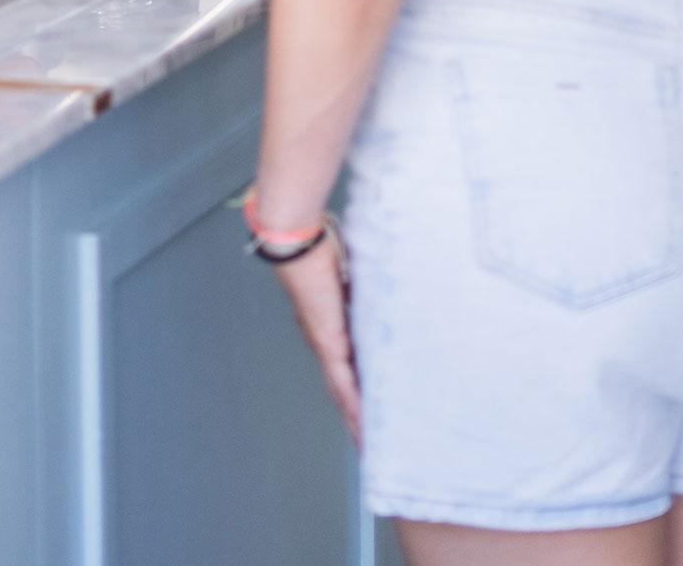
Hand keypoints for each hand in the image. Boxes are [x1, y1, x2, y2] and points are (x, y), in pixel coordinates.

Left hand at [272, 231, 360, 443]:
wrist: (295, 238)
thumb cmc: (319, 246)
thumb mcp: (351, 273)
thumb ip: (365, 289)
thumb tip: (387, 292)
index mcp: (329, 326)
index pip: (346, 366)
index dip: (357, 389)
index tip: (370, 409)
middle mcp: (324, 340)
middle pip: (342, 386)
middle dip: (356, 414)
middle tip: (371, 442)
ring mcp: (323, 342)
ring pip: (341, 391)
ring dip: (355, 418)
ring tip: (369, 444)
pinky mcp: (326, 340)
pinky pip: (342, 380)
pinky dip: (352, 404)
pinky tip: (362, 424)